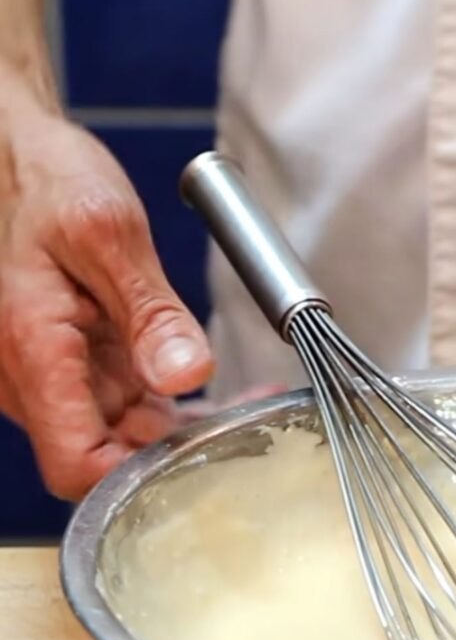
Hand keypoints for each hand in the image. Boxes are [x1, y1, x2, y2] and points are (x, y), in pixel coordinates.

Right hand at [0, 107, 214, 498]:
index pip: (75, 465)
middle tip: (249, 430)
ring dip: (182, 432)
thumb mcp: (106, 233)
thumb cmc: (47, 183)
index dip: (134, 481)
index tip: (200, 464)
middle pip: (106, 458)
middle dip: (175, 455)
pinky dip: (173, 408)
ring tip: (247, 407)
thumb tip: (187, 373)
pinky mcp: (81, 367)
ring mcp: (59, 376)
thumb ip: (150, 310)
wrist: (15, 158)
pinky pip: (129, 407)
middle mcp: (37, 378)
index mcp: (33, 351)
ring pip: (123, 436)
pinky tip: (221, 395)